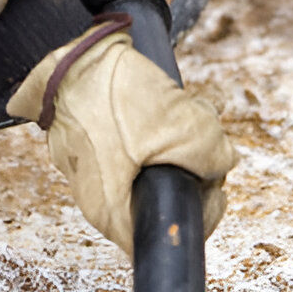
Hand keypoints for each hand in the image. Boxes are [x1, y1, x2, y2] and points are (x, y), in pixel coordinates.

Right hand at [6, 16, 237, 256]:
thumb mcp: (182, 128)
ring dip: (175, 138)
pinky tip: (162, 99)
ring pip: (151, 165)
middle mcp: (97, 198)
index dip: (201, 213)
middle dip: (191, 167)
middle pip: (161, 198)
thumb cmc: (113, 97)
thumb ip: (213, 155)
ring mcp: (92, 167)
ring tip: (180, 107)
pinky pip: (134, 142)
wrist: (70, 55)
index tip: (213, 182)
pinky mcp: (91, 140)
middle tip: (199, 135)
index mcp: (113, 213)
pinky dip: (153, 124)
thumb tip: (222, 162)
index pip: (167, 237)